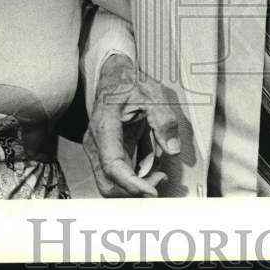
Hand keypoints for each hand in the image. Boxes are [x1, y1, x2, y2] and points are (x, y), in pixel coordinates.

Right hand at [83, 52, 180, 196]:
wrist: (115, 77)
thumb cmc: (130, 84)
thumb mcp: (152, 95)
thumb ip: (163, 120)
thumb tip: (172, 149)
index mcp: (105, 127)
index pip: (113, 166)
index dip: (131, 184)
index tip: (152, 191)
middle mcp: (96, 143)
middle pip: (108, 183)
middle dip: (135, 191)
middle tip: (160, 180)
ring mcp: (99, 151)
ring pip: (113, 184)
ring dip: (138, 186)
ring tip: (160, 173)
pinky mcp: (107, 154)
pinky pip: (120, 175)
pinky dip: (137, 178)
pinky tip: (153, 165)